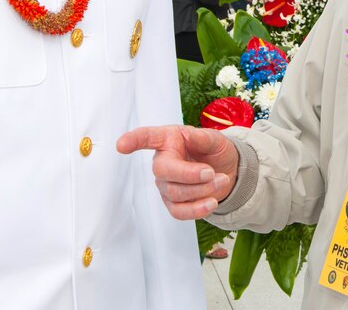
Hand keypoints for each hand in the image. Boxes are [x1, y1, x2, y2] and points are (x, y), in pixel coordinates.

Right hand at [117, 125, 239, 219]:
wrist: (226, 171)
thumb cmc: (213, 150)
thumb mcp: (214, 138)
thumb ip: (203, 137)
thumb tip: (191, 135)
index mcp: (168, 139)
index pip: (146, 137)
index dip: (133, 141)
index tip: (122, 145)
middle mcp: (163, 162)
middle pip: (162, 171)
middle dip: (189, 175)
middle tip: (211, 172)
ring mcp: (166, 184)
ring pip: (175, 193)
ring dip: (202, 190)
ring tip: (222, 180)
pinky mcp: (173, 203)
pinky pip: (179, 212)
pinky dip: (197, 209)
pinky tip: (212, 202)